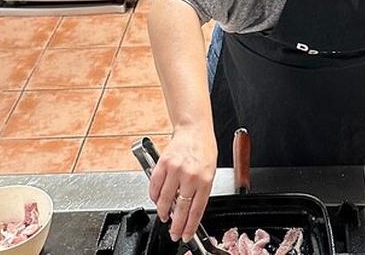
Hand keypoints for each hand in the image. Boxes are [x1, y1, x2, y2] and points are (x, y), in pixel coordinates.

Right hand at [148, 127, 217, 242]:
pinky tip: (157, 200)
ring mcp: (175, 169)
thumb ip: (200, 191)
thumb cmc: (204, 149)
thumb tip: (190, 210)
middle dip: (175, 225)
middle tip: (173, 233)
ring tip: (165, 216)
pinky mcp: (162, 163)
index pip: (196, 210)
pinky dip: (154, 196)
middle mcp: (190, 175)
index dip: (190, 226)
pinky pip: (155, 186)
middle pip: (180, 208)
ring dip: (163, 211)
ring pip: (165, 199)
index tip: (186, 235)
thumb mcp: (210, 172)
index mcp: (205, 179)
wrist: (194, 129)